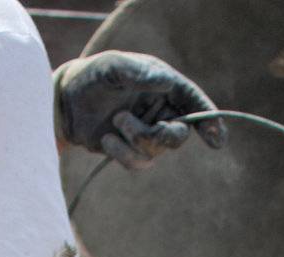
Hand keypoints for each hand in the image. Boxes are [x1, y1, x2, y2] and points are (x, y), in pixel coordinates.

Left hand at [54, 51, 225, 170]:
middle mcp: (161, 110)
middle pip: (178, 135)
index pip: (193, 102)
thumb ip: (138, 73)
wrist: (67, 101)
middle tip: (141, 126)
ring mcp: (148, 132)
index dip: (209, 120)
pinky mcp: (132, 151)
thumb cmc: (93, 76)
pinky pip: (138, 163)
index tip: (217, 139)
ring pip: (157, 151)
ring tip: (115, 122)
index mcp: (165, 85)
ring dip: (136, 139)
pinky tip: (106, 139)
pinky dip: (123, 154)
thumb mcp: (114, 67)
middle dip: (162, 136)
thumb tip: (166, 82)